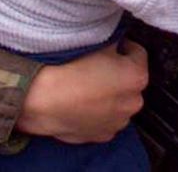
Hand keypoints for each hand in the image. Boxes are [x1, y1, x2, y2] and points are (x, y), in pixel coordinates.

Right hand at [16, 41, 147, 142]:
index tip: (110, 46)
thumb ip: (114, 41)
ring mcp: (117, 122)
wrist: (40, 98)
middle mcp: (132, 102)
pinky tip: (81, 102)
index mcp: (136, 77)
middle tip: (95, 66)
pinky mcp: (101, 135)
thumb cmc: (68, 68)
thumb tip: (116, 41)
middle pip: (129, 80)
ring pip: (118, 101)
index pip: (137, 53)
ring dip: (108, 94)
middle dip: (117, 72)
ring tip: (85, 85)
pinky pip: (105, 118)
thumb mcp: (97, 41)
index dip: (122, 46)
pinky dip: (97, 111)